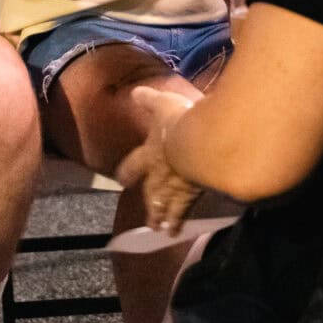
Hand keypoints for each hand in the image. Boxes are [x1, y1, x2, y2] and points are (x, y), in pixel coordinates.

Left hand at [115, 87, 202, 234]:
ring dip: (161, 218)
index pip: (134, 164)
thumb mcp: (163, 105)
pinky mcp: (190, 197)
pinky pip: (182, 212)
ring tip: (161, 230)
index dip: (128, 172)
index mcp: (149, 153)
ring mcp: (173, 189)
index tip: (122, 181)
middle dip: (148, 204)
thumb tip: (135, 92)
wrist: (200, 145)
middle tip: (146, 217)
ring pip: (164, 208)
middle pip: (149, 193)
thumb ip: (150, 100)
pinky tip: (179, 231)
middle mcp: (158, 175)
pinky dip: (179, 222)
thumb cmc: (179, 123)